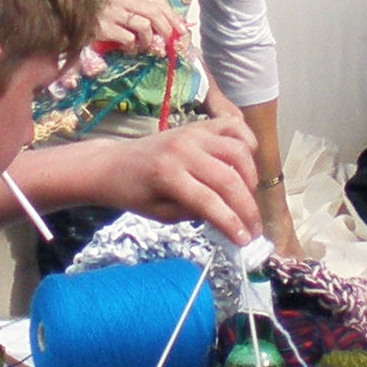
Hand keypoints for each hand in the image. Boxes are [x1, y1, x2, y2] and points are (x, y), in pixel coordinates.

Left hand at [77, 114, 260, 244]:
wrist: (112, 164)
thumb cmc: (134, 193)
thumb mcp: (161, 214)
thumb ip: (195, 214)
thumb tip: (231, 218)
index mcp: (167, 176)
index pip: (210, 203)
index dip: (232, 224)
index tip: (246, 241)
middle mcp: (183, 150)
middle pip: (229, 180)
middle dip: (248, 209)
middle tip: (253, 229)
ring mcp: (192, 133)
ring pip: (238, 152)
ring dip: (251, 179)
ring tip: (246, 198)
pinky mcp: (198, 125)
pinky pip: (233, 127)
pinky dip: (247, 143)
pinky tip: (244, 164)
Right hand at [91, 0, 185, 57]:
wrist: (74, 25)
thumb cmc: (105, 20)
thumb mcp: (126, 11)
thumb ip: (147, 14)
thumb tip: (178, 26)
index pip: (158, 1)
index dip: (173, 17)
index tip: (182, 32)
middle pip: (154, 12)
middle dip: (167, 31)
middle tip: (167, 44)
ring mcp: (111, 12)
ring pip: (144, 25)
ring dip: (148, 41)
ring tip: (143, 47)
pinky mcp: (104, 27)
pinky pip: (129, 38)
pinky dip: (133, 47)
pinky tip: (128, 50)